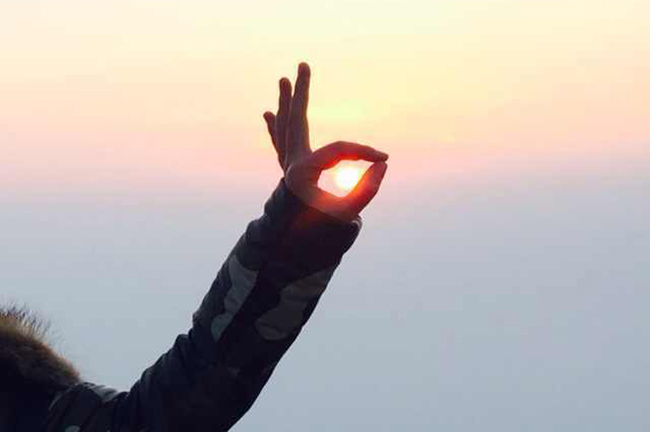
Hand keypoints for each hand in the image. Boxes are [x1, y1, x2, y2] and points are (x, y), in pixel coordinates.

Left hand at [263, 62, 388, 221]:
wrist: (294, 247)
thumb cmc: (322, 229)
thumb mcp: (348, 213)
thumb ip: (367, 190)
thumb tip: (382, 164)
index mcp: (303, 173)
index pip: (338, 150)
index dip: (363, 152)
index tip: (383, 159)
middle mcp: (291, 164)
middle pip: (296, 120)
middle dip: (300, 92)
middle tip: (302, 65)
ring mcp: (287, 166)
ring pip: (286, 127)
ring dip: (286, 103)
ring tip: (283, 80)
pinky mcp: (288, 170)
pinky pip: (280, 143)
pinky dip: (276, 127)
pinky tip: (269, 113)